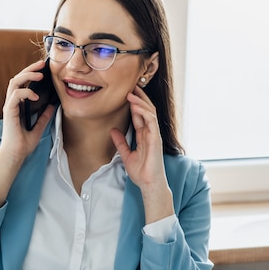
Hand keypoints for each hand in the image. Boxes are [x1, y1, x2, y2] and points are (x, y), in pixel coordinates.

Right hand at [0, 61, 54, 207]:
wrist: (16, 155)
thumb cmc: (23, 144)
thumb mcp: (39, 128)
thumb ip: (44, 117)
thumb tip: (52, 106)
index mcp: (17, 105)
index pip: (22, 84)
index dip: (31, 74)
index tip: (44, 69)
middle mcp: (12, 103)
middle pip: (17, 78)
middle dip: (30, 69)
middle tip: (42, 64)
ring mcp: (9, 106)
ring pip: (14, 82)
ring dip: (27, 75)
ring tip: (40, 74)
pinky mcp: (9, 111)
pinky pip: (16, 95)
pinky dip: (26, 92)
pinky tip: (36, 96)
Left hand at [110, 86, 173, 221]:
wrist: (149, 184)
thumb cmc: (141, 172)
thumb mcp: (126, 155)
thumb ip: (120, 142)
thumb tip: (112, 130)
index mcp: (144, 135)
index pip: (139, 115)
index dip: (133, 103)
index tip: (125, 93)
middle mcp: (150, 132)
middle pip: (146, 110)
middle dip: (139, 97)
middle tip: (130, 86)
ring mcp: (154, 135)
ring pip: (149, 112)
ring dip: (140, 101)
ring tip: (130, 93)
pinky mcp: (156, 139)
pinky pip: (151, 121)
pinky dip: (143, 112)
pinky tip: (135, 106)